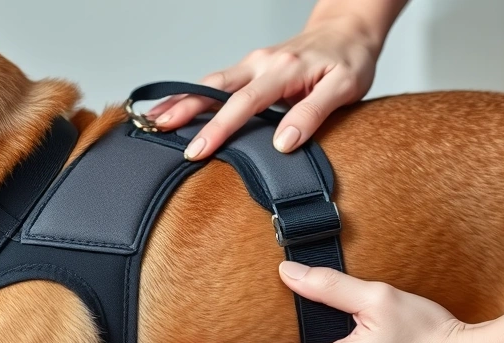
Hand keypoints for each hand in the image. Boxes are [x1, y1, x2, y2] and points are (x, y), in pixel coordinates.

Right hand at [146, 15, 379, 159]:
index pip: (244, 103)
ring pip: (209, 82)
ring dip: (181, 100)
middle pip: (213, 87)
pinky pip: (217, 82)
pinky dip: (194, 95)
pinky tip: (177, 109)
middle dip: (183, 108)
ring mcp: (253, 64)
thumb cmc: (349, 60)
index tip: (199, 150)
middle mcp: (261, 63)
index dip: (220, 128)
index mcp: (283, 69)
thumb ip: (313, 113)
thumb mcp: (344, 88)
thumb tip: (283, 142)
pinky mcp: (251, 68)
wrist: (347, 31)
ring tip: (154, 120)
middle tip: (157, 128)